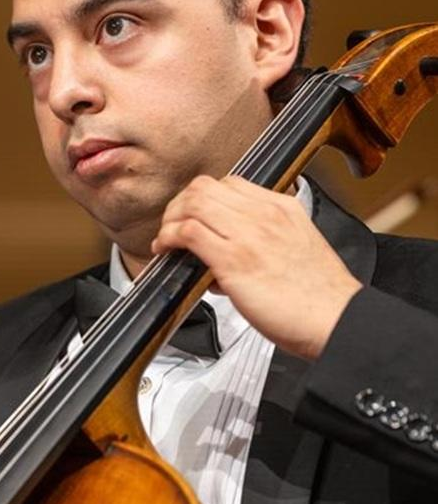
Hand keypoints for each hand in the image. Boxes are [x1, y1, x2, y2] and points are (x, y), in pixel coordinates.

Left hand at [151, 176, 361, 359]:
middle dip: (180, 204)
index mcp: (282, 208)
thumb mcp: (298, 248)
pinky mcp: (234, 259)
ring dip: (170, 220)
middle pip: (205, 186)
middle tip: (173, 225)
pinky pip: (188, 232)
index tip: (194, 216)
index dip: (203, 198)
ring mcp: (248, 234)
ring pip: (192, 202)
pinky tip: (167, 251)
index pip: (230, 184)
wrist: (337, 320)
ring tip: (166, 239)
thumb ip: (266, 241)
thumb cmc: (321, 297)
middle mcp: (264, 214)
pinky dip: (168, 237)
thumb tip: (229, 251)